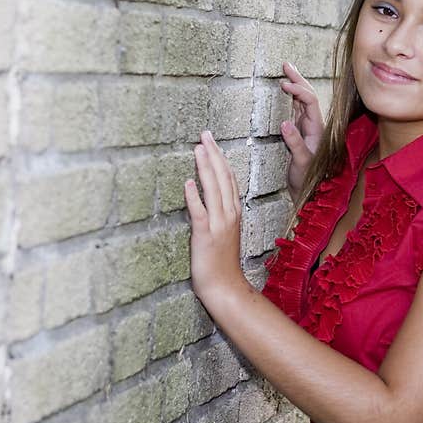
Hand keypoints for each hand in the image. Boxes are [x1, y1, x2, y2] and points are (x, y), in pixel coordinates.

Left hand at [184, 129, 247, 302]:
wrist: (225, 287)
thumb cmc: (222, 262)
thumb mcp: (224, 232)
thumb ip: (219, 213)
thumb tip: (206, 194)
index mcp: (233, 212)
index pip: (228, 178)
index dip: (220, 158)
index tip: (211, 141)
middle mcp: (228, 214)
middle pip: (222, 178)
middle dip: (213, 154)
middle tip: (204, 135)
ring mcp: (218, 224)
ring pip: (213, 189)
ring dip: (205, 167)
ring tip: (198, 148)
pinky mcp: (205, 235)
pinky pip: (200, 212)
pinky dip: (194, 196)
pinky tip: (188, 182)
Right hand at [279, 62, 323, 198]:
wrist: (309, 192)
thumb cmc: (308, 179)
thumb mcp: (302, 163)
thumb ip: (295, 143)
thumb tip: (285, 123)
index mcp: (317, 129)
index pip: (309, 101)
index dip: (298, 90)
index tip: (284, 84)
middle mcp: (313, 125)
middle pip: (307, 96)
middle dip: (297, 79)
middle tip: (286, 64)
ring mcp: (306, 128)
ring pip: (301, 101)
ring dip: (294, 85)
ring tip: (285, 72)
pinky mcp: (298, 134)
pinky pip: (295, 110)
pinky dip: (290, 98)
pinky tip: (285, 92)